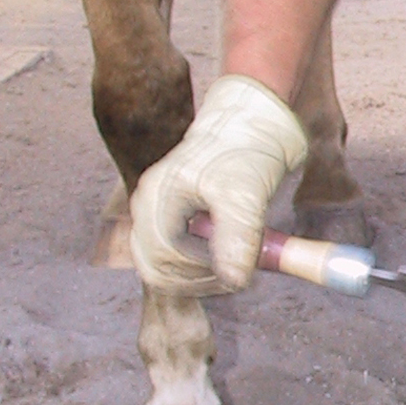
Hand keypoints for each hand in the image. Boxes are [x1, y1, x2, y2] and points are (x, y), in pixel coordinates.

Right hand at [130, 75, 307, 294]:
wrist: (254, 123)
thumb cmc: (246, 151)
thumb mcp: (245, 193)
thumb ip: (238, 237)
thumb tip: (233, 281)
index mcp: (156, 198)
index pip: (162, 259)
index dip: (201, 273)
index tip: (239, 270)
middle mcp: (151, 209)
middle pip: (157, 271)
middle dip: (200, 279)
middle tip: (240, 272)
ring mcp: (161, 218)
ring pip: (168, 272)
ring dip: (205, 278)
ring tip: (241, 259)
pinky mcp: (178, 225)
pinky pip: (182, 264)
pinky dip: (208, 270)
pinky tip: (236, 255)